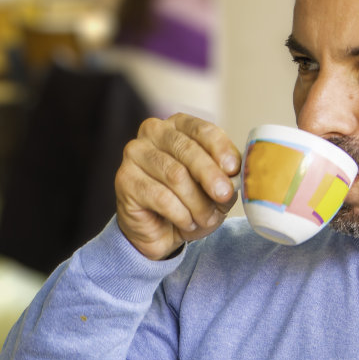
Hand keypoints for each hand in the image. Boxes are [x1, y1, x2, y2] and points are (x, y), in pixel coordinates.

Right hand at [115, 113, 240, 260]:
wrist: (160, 233)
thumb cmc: (189, 204)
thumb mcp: (214, 190)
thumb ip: (225, 178)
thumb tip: (234, 175)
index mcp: (178, 126)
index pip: (201, 129)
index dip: (220, 148)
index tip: (233, 169)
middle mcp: (153, 132)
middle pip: (187, 149)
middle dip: (210, 176)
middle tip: (224, 196)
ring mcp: (135, 154)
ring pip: (175, 175)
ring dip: (197, 203)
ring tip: (205, 219)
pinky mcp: (125, 179)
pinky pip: (160, 197)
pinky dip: (180, 214)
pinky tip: (186, 223)